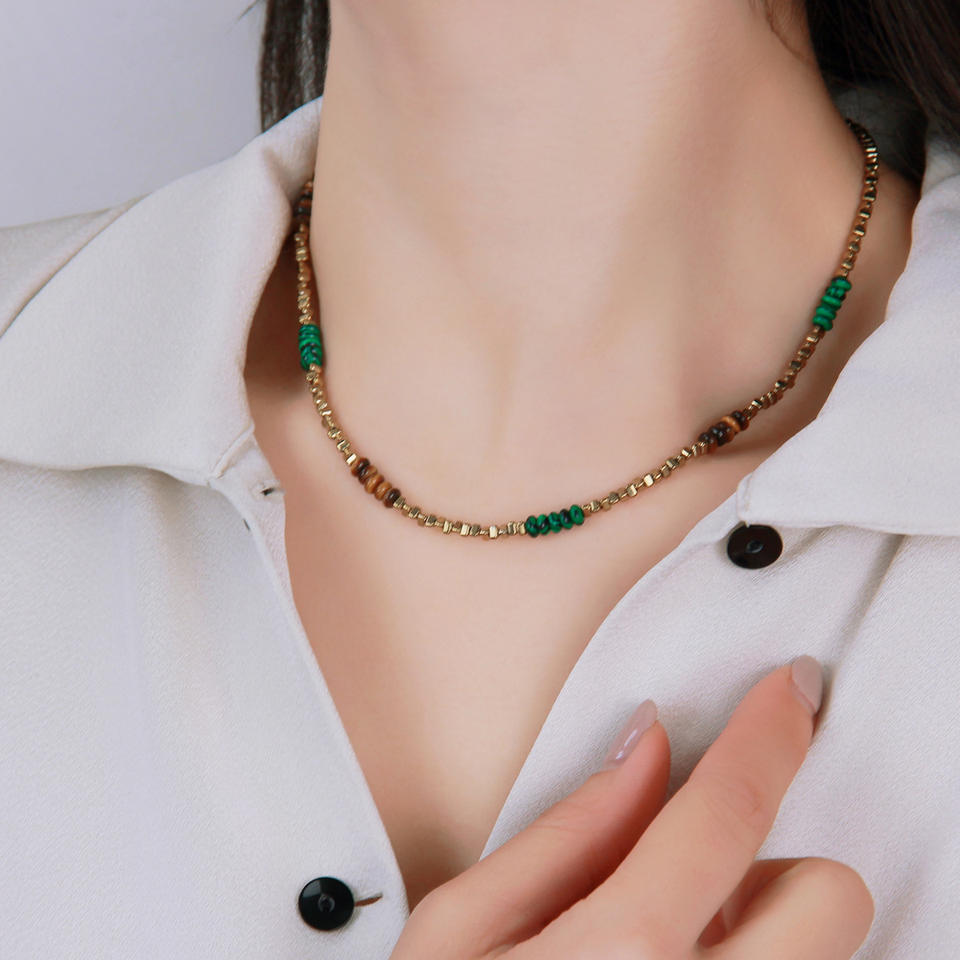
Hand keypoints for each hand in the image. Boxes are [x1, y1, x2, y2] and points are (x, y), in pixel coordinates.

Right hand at [389, 658, 873, 958]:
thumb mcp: (458, 931)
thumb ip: (564, 831)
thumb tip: (641, 753)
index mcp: (620, 955)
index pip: (728, 808)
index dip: (768, 730)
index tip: (791, 689)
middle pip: (829, 895)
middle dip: (772, 872)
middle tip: (693, 886)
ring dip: (766, 941)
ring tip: (673, 959)